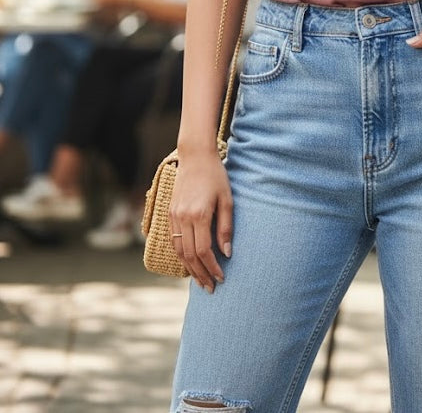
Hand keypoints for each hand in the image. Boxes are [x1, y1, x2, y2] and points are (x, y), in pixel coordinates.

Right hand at [169, 150, 232, 291]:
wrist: (195, 157)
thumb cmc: (216, 176)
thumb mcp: (227, 199)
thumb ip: (226, 227)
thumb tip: (227, 253)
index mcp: (199, 215)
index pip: (205, 251)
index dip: (213, 267)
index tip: (222, 278)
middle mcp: (183, 218)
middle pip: (190, 256)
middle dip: (201, 274)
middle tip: (211, 288)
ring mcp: (174, 216)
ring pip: (179, 251)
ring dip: (190, 269)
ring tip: (201, 281)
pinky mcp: (170, 214)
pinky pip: (173, 241)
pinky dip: (181, 256)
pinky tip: (190, 264)